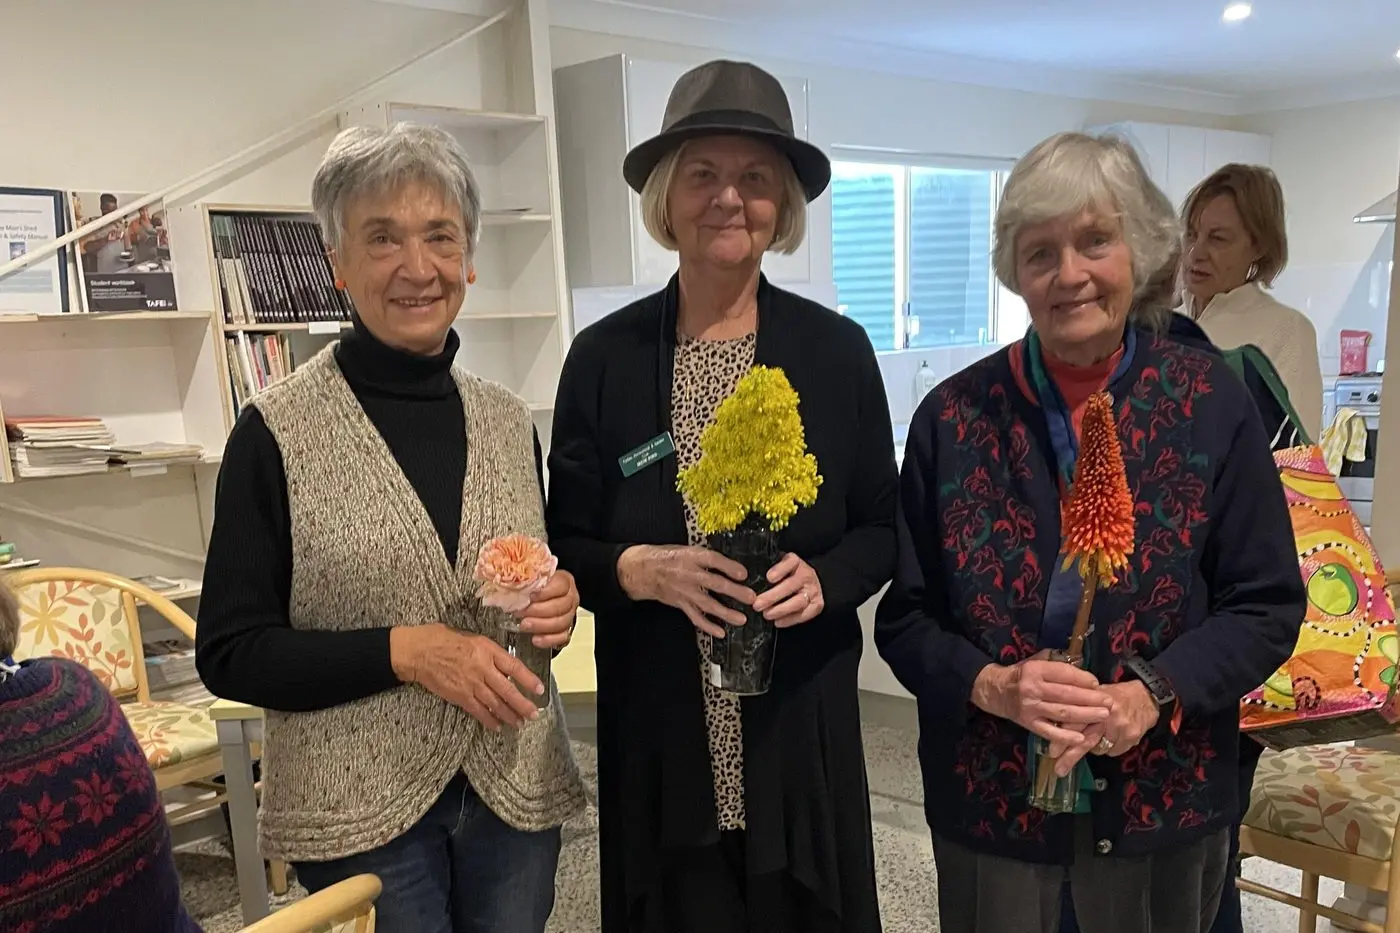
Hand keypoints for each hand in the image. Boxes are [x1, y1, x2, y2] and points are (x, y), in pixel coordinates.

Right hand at [390, 624, 543, 731]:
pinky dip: (489, 720)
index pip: (514, 666)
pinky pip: (477, 710)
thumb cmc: (444, 639)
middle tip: (533, 714)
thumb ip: (491, 653)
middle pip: (507, 689)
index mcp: (487, 650)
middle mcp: (482, 668)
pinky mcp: (459, 695)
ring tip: (519, 723)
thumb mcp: (473, 638)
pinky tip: (497, 726)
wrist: (419, 651)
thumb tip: (506, 667)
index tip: (539, 689)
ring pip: (495, 703)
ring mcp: (470, 683)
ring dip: (509, 715)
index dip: (528, 679)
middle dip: (522, 704)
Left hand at [519, 570, 578, 649]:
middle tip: (521, 613)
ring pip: (562, 622)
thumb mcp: (533, 580)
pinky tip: (535, 639)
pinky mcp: (567, 631)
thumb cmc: (536, 590)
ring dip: (541, 625)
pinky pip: (562, 637)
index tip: (530, 596)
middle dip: (539, 611)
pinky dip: (548, 639)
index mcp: (565, 582)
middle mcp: (570, 598)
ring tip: (524, 625)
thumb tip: (511, 584)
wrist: (542, 602)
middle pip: (561, 606)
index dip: (546, 592)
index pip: (561, 585)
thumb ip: (527, 581)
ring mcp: (570, 615)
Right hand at [616, 544, 754, 638]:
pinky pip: (695, 617)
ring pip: (708, 604)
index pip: (712, 560)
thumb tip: (732, 567)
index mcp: (691, 556)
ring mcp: (685, 591)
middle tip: (750, 597)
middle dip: (735, 592)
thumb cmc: (668, 557)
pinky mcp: (681, 603)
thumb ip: (706, 558)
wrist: (643, 570)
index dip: (729, 567)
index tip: (743, 574)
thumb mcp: (686, 549)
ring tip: (741, 619)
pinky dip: (708, 626)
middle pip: (715, 584)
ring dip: (726, 613)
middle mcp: (688, 574)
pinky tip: (720, 631)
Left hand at [751, 553, 823, 626]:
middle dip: (773, 596)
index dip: (780, 569)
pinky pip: (805, 614)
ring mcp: (813, 590)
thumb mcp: (779, 565)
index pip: (790, 562)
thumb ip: (767, 568)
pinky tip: (778, 622)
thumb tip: (746, 576)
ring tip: (766, 615)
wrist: (811, 582)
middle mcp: (806, 575)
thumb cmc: (787, 574)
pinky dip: (790, 620)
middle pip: (791, 585)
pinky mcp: (817, 604)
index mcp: (795, 562)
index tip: (769, 577)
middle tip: (757, 604)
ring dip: (781, 610)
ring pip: (798, 601)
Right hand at [969, 651, 1113, 747]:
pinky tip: (1081, 738)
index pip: (1064, 674)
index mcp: (1035, 670)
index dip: (1083, 678)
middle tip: (1109, 702)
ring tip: (1103, 715)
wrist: (997, 691)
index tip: (1097, 683)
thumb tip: (1082, 666)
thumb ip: (1056, 663)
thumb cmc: (1022, 675)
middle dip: (1091, 698)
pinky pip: (1050, 732)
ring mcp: (1031, 708)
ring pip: (1063, 713)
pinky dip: (1066, 736)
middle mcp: (1032, 689)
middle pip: (1067, 694)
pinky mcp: (1029, 723)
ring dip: (1085, 715)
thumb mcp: (1035, 661)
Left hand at [1050, 680, 1160, 776]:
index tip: (1052, 752)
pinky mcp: (1131, 737)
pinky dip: (1109, 747)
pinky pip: (1113, 751)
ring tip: (1100, 735)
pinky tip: (1113, 736)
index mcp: (1093, 702)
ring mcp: (1120, 728)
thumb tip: (1056, 724)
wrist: (1146, 696)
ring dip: (1093, 747)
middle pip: (1085, 740)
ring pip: (1098, 749)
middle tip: (1059, 769)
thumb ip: (1078, 707)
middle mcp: (1106, 715)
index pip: (1074, 722)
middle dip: (1070, 757)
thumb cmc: (1116, 695)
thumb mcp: (1095, 694)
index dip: (1061, 737)